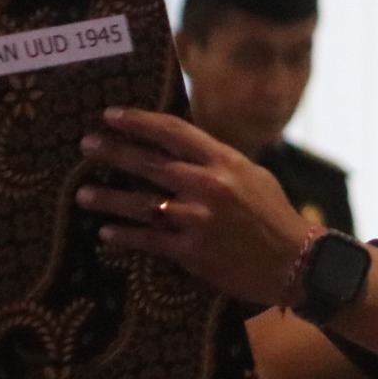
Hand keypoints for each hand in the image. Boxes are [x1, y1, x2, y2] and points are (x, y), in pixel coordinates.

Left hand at [75, 109, 313, 305]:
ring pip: (141, 203)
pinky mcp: (193, 251)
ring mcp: (198, 218)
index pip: (172, 131)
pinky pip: (149, 240)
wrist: (295, 263)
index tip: (110, 115)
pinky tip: (106, 233)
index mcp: (224, 161)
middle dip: (113, 151)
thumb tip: (184, 148)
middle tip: (86, 144)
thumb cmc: (275, 217)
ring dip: (108, 198)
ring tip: (82, 194)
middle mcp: (208, 185)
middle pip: (149, 162)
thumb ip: (218, 161)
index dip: (138, 121)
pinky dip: (125, 236)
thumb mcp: (253, 176)